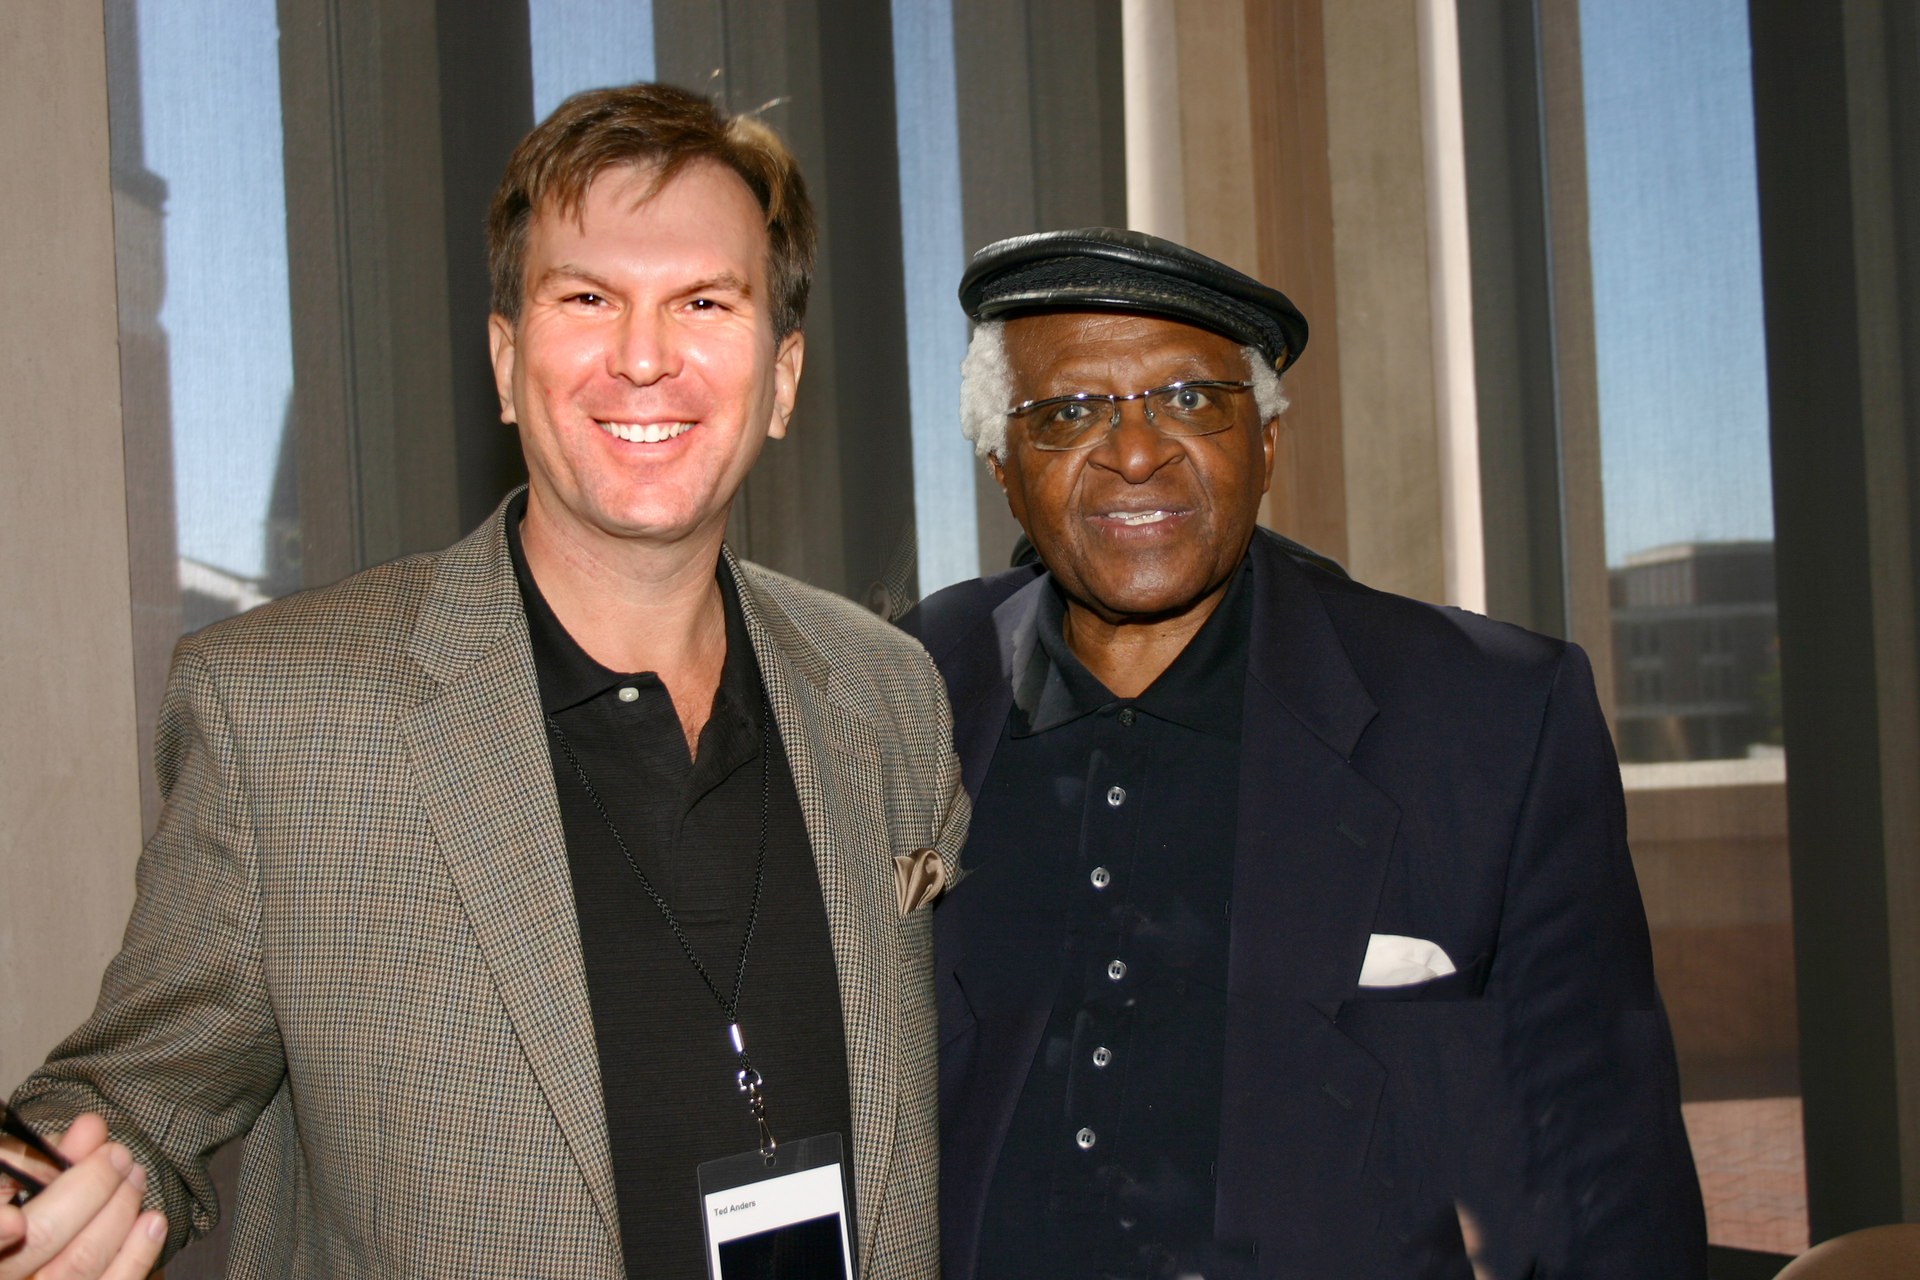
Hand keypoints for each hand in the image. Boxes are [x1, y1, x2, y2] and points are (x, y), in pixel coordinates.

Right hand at [0, 1115, 165, 1279]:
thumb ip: (41, 1153)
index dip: (4, 1226)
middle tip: (119, 1156)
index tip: (26, 1212)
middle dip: (92, 1188)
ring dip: (119, 1212)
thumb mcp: (9, 1174)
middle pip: (43, 1237)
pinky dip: (138, 1254)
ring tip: (136, 1177)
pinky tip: (153, 1222)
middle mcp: (4, 1274)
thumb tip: (91, 1128)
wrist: (28, 1246)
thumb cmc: (13, 1199)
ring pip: (81, 1264)